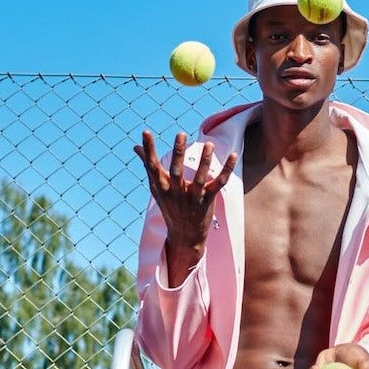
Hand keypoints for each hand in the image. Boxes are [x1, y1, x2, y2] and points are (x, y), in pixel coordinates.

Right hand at [134, 130, 237, 258]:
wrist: (184, 236)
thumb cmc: (169, 206)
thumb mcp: (156, 188)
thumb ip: (148, 166)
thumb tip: (135, 147)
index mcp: (161, 187)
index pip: (152, 166)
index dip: (148, 149)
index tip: (146, 132)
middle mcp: (175, 192)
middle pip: (176, 171)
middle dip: (178, 153)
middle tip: (180, 134)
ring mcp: (192, 197)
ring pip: (199, 178)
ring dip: (204, 161)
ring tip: (209, 144)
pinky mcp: (207, 201)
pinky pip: (219, 184)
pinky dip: (226, 170)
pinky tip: (233, 155)